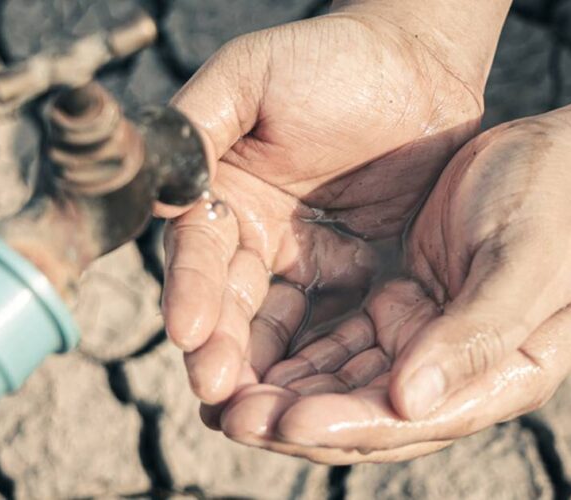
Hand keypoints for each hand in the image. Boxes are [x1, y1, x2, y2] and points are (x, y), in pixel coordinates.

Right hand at [158, 4, 506, 404]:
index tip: (189, 332)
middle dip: (222, 351)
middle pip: (230, 306)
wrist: (417, 65)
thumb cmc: (330, 59)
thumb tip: (154, 185)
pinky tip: (316, 396)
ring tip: (259, 416)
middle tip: (219, 395)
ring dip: (266, 372)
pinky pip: (337, 327)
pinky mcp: (356, 278)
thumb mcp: (251, 78)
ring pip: (277, 329)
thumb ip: (198, 124)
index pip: (196, 255)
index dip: (190, 293)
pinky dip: (323, 362)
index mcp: (221, 196)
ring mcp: (305, 263)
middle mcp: (255, 239)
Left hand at [216, 115, 570, 462]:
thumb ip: (475, 334)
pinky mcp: (399, 307)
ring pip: (344, 384)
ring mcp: (424, 342)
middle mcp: (454, 373)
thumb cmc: (557, 204)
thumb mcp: (526, 261)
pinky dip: (298, 353)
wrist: (561, 160)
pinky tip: (250, 355)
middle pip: (366, 415)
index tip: (283, 418)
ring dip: (286, 393)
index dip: (346, 425)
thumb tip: (408, 402)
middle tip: (229, 416)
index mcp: (499, 377)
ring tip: (222, 394)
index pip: (412, 421)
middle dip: (296, 419)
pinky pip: (340, 341)